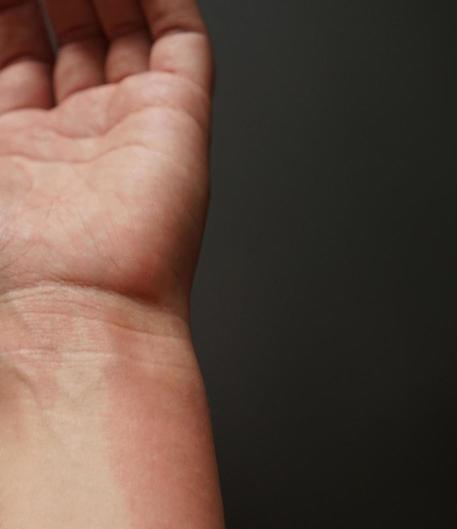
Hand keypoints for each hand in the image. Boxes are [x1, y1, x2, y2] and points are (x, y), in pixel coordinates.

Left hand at [0, 1, 212, 328]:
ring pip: (122, 26)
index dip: (5, 9)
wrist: (77, 309)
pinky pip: (178, 37)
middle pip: (66, 32)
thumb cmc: (10, 259)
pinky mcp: (177, 120)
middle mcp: (74, 137)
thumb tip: (0, 32)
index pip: (12, 50)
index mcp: (17, 148)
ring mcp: (129, 127)